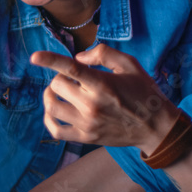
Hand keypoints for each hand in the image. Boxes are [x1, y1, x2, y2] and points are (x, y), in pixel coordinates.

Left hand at [31, 45, 180, 150]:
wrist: (156, 128)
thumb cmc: (144, 92)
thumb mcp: (130, 65)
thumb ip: (103, 54)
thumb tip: (78, 57)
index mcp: (102, 84)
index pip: (70, 69)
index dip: (49, 61)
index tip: (34, 57)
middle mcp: (92, 105)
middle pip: (57, 86)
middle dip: (60, 77)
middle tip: (72, 78)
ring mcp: (87, 124)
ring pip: (52, 107)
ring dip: (50, 96)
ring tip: (59, 92)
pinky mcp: (86, 138)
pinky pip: (56, 131)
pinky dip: (49, 120)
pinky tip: (54, 110)